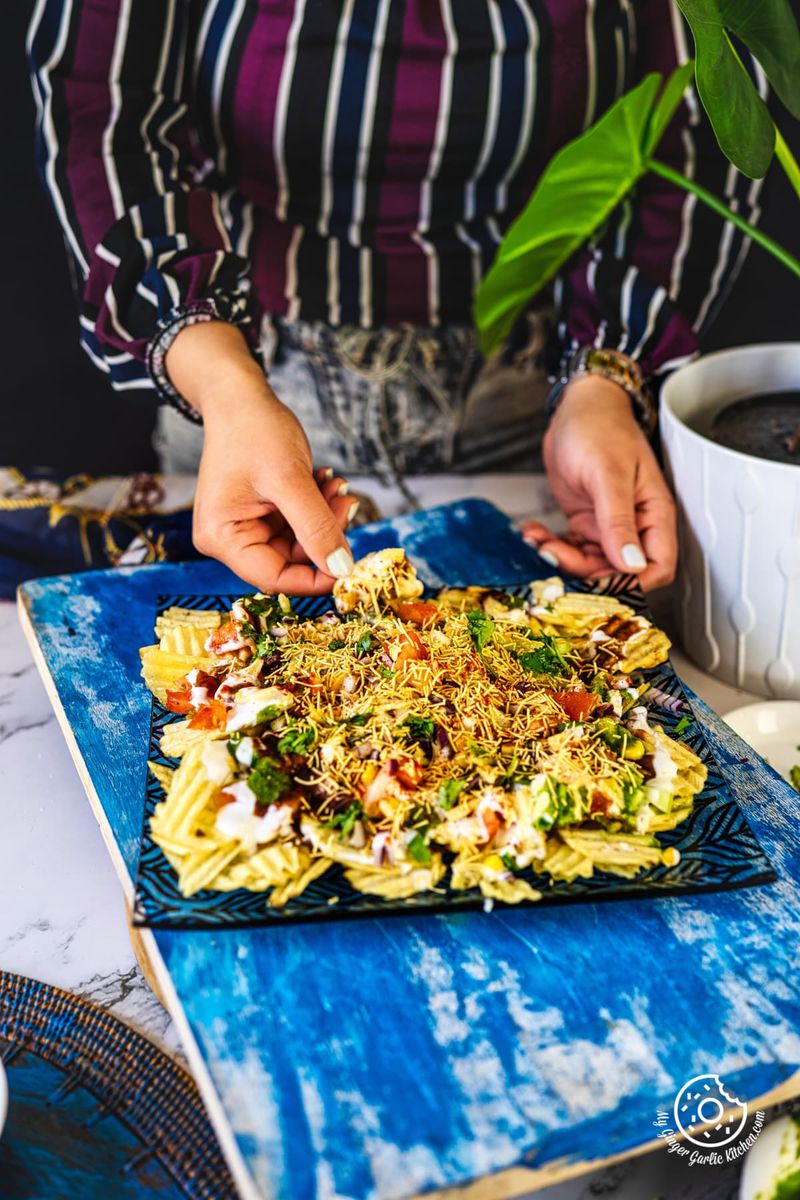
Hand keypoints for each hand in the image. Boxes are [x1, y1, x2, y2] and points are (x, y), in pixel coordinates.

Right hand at [166, 321, 357, 592]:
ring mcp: (246, 526)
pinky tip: (326, 480)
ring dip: (325, 517)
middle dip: (324, 535)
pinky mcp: (262, 514)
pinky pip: (298, 524)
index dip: (315, 578)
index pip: (274, 578)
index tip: (351, 566)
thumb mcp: (290, 480)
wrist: (240, 396)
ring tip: (336, 485)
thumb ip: (316, 527)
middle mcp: (229, 539)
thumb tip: (342, 569)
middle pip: (290, 560)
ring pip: (300, 542)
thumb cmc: (254, 430)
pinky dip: (317, 506)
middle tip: (348, 502)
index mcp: (222, 537)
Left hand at [522, 375, 676, 589]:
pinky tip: (533, 534)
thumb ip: (618, 520)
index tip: (597, 581)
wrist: (577, 404)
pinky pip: (571, 549)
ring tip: (537, 541)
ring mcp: (608, 525)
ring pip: (589, 565)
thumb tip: (632, 564)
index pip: (656, 568)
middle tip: (552, 554)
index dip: (631, 584)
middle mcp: (634, 524)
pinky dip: (551, 547)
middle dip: (584, 572)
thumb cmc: (600, 426)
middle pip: (618, 573)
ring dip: (560, 559)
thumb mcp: (608, 474)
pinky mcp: (585, 522)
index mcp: (653, 514)